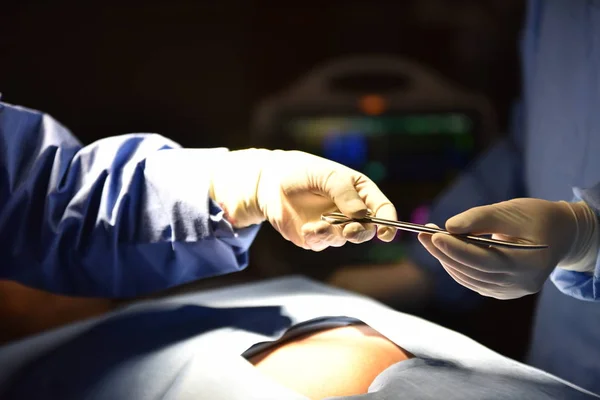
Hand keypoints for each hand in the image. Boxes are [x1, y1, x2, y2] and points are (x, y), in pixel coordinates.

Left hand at [209, 149, 396, 250]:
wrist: (269, 182)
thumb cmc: (301, 171)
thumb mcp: (326, 174)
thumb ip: (344, 192)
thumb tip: (362, 216)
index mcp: (359, 191)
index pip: (381, 208)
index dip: (388, 222)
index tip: (386, 234)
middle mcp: (350, 210)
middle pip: (366, 230)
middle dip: (360, 232)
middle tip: (348, 231)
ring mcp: (333, 225)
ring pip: (344, 239)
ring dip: (334, 234)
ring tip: (317, 225)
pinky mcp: (316, 236)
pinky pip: (323, 244)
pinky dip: (318, 238)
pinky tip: (307, 229)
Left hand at [417, 198, 595, 298]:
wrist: (559, 234)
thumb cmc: (536, 217)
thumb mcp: (510, 210)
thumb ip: (480, 218)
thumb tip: (448, 226)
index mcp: (530, 262)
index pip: (485, 260)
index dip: (457, 249)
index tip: (434, 235)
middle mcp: (522, 283)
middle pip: (473, 271)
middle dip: (444, 253)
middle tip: (423, 234)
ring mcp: (512, 291)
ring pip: (469, 279)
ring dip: (446, 259)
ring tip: (429, 239)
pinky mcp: (502, 291)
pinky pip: (473, 281)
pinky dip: (456, 266)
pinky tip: (444, 250)